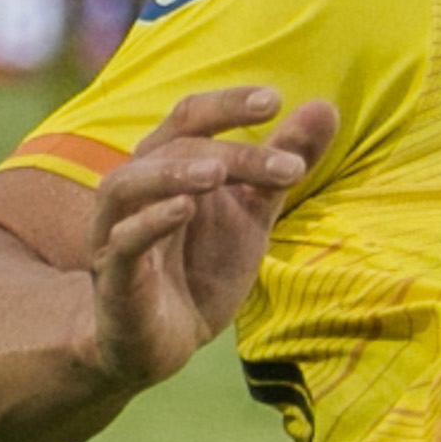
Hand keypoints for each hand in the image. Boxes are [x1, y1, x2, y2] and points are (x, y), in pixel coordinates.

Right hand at [82, 87, 335, 390]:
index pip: (189, 119)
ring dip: (171, 173)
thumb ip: (282, 164)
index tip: (276, 100)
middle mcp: (135, 192)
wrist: (161, 342)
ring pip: (125, 186)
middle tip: (288, 164)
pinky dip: (149, 224)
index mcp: (167, 169)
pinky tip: (184, 211)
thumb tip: (327, 106)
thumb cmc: (201, 268)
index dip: (227, 105)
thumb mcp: (253, 214)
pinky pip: (121, 244)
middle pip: (171, 149)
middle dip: (231, 152)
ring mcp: (116, 234)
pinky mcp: (113, 280)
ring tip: (217, 171)